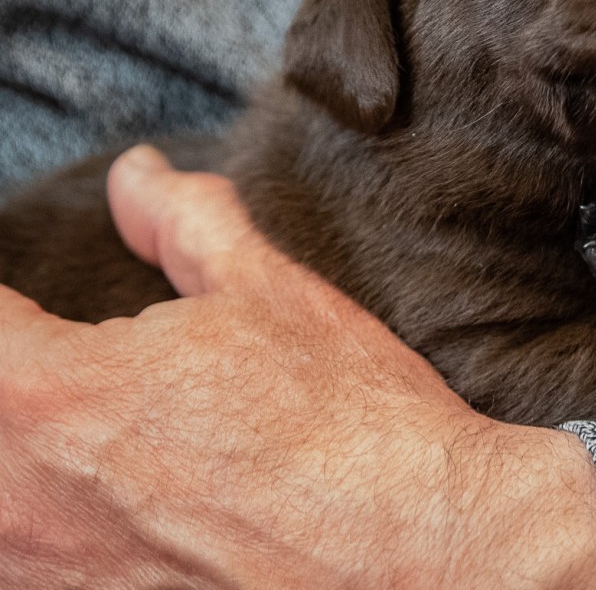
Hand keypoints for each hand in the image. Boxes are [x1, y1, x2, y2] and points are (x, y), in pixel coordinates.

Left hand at [0, 146, 595, 588]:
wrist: (423, 552)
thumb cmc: (350, 426)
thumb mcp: (272, 295)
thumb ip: (182, 223)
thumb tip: (136, 177)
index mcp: (48, 392)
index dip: (5, 309)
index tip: (29, 302)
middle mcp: (14, 500)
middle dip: (17, 375)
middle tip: (57, 357)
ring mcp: (40, 579)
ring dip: (18, 459)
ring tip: (73, 434)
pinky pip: (22, 566)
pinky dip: (38, 531)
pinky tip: (89, 509)